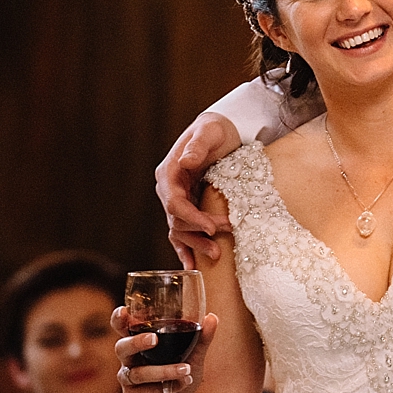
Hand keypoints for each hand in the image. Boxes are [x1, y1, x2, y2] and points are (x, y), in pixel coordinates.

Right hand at [112, 306, 218, 392]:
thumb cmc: (183, 371)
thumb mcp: (196, 353)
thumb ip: (202, 337)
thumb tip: (212, 317)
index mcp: (141, 342)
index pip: (124, 328)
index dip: (119, 319)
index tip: (124, 311)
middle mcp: (131, 359)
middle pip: (122, 347)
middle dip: (136, 342)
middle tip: (154, 339)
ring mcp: (129, 379)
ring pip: (137, 373)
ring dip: (162, 371)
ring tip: (185, 369)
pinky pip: (144, 392)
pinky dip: (166, 387)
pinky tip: (182, 384)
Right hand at [155, 112, 239, 266]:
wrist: (220, 129)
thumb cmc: (214, 129)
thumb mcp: (208, 133)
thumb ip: (197, 146)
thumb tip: (186, 162)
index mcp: (169, 173)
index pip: (174, 203)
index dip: (192, 218)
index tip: (213, 226)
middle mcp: (168, 188)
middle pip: (177, 220)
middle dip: (199, 233)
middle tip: (224, 239)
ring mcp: (175, 197)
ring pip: (179, 229)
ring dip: (195, 244)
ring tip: (215, 256)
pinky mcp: (186, 204)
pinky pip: (181, 230)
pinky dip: (185, 246)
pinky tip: (192, 263)